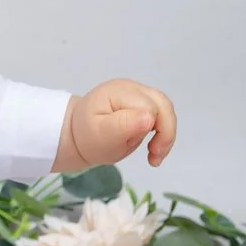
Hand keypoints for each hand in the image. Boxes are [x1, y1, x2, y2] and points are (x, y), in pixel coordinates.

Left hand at [56, 80, 176, 171]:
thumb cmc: (87, 137)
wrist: (79, 134)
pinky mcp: (142, 101)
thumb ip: (123, 125)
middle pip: (163, 105)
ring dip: (166, 134)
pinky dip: (162, 132)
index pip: (150, 107)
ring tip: (154, 156)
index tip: (150, 153)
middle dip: (166, 133)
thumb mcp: (101, 135)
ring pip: (166, 109)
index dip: (157, 130)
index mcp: (118, 92)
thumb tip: (149, 117)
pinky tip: (154, 148)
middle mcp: (131, 88)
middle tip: (155, 157)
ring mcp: (137, 93)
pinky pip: (161, 113)